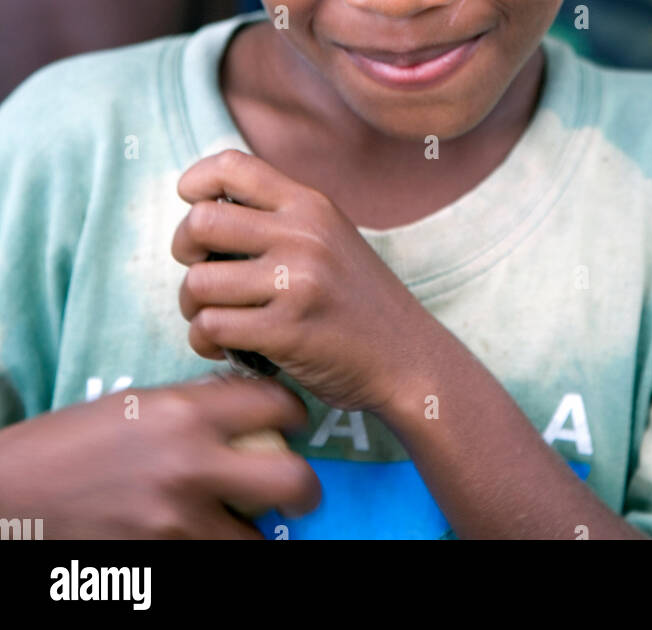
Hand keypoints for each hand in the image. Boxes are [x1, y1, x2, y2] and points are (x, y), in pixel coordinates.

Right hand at [0, 376, 320, 538]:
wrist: (17, 491)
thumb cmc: (76, 441)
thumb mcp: (142, 405)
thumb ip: (199, 409)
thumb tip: (252, 412)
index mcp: (188, 412)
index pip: (278, 406)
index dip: (294, 415)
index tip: (292, 425)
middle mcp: (192, 464)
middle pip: (292, 482)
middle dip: (303, 490)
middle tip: (297, 491)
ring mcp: (177, 521)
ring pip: (257, 543)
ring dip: (253, 534)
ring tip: (237, 522)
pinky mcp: (161, 563)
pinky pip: (213, 564)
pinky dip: (213, 554)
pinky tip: (199, 539)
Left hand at [172, 149, 433, 414]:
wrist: (407, 358)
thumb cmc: (356, 301)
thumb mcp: (329, 236)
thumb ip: (279, 216)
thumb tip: (203, 206)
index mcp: (310, 204)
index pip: (231, 165)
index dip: (195, 182)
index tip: (190, 205)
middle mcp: (303, 234)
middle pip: (200, 222)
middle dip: (184, 251)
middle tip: (201, 273)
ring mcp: (296, 281)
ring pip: (198, 281)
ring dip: (192, 307)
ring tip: (212, 318)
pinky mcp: (287, 330)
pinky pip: (211, 327)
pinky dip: (205, 341)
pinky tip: (224, 347)